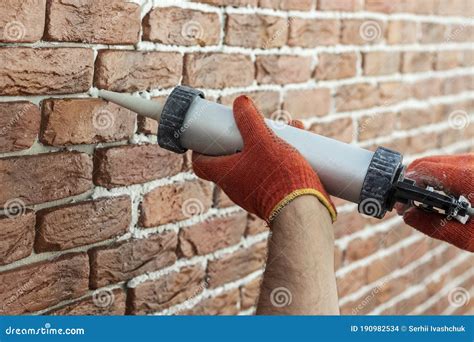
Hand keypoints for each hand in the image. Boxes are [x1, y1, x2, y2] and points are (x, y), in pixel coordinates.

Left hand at [192, 95, 335, 222]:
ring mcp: (254, 194)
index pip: (200, 163)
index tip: (208, 135)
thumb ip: (249, 119)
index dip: (200, 148)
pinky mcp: (274, 198)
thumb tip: (240, 101)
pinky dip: (281, 160)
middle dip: (243, 140)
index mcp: (224, 174)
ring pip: (255, 165)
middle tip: (253, 127)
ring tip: (287, 131)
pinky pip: (272, 174)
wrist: (302, 211)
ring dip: (267, 147)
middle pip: (231, 160)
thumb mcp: (262, 139)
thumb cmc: (277, 175)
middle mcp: (235, 187)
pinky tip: (301, 148)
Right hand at [398, 154, 472, 251]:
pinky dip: (442, 179)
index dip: (406, 185)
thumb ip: (434, 225)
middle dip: (414, 183)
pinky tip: (446, 197)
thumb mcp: (471, 237)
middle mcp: (472, 163)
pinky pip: (453, 166)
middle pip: (428, 163)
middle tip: (410, 206)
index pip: (423, 169)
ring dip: (427, 181)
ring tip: (428, 203)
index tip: (400, 203)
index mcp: (469, 178)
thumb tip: (407, 215)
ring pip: (440, 163)